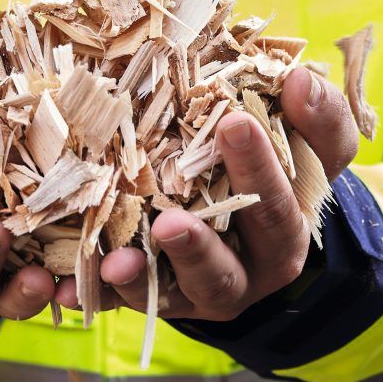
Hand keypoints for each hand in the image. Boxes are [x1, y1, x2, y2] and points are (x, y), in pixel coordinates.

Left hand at [75, 63, 362, 321]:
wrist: (253, 227)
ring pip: (169, 295)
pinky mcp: (152, 298)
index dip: (260, 168)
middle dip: (196, 246)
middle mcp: (243, 274)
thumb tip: (301, 79)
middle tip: (170, 223)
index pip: (278, 207)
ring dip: (140, 280)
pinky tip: (65, 289)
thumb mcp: (310, 149)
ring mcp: (194, 293)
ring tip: (115, 263)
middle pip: (222, 270)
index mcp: (284, 237)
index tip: (234, 121)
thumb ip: (316, 117)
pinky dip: (92, 295)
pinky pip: (119, 302)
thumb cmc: (279, 172)